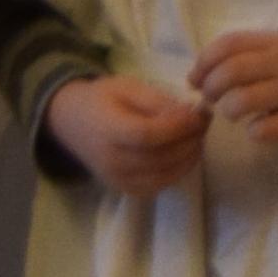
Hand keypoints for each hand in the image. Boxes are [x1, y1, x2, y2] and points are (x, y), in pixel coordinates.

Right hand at [49, 73, 212, 197]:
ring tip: (198, 136)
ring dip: (189, 157)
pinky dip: (177, 172)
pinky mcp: (123, 189)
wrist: (72, 122)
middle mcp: (111, 160)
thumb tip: (188, 113)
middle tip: (205, 122)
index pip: (147, 135)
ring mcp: (117, 179)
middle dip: (190, 140)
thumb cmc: (102, 99)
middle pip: (160, 157)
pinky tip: (185, 154)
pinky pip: (157, 186)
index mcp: (108, 130)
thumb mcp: (127, 87)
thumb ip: (157, 101)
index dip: (178, 126)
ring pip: (163, 175)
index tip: (199, 113)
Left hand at [190, 33, 277, 150]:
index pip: (229, 43)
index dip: (204, 61)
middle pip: (232, 71)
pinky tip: (259, 128)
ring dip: (228, 110)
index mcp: (273, 43)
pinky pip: (262, 130)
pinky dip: (253, 132)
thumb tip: (193, 77)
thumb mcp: (273, 52)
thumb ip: (236, 57)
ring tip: (233, 113)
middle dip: (212, 88)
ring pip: (243, 101)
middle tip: (212, 99)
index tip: (196, 78)